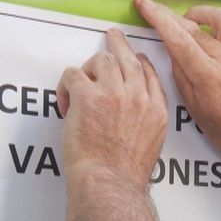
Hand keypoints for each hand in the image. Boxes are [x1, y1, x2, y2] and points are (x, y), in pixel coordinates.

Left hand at [57, 28, 168, 186]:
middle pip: (128, 59)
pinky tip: (64, 102)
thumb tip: (130, 118)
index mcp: (156, 111)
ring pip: (101, 60)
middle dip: (118, 45)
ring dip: (87, 68)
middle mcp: (138, 97)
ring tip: (78, 80)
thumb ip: (146, 124)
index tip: (134, 58)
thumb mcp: (151, 147)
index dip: (139, 63)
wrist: (110, 183)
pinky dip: (65, 85)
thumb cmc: (125, 175)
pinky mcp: (87, 96)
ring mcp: (113, 93)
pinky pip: (73, 74)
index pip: (150, 75)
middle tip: (112, 36)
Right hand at [134, 0, 220, 174]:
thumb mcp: (194, 108)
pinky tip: (220, 34)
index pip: (177, 37)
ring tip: (191, 21)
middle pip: (193, 26)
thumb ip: (181, 75)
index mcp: (207, 75)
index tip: (144, 4)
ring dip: (201, 15)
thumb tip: (172, 50)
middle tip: (156, 9)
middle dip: (170, 15)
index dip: (157, 16)